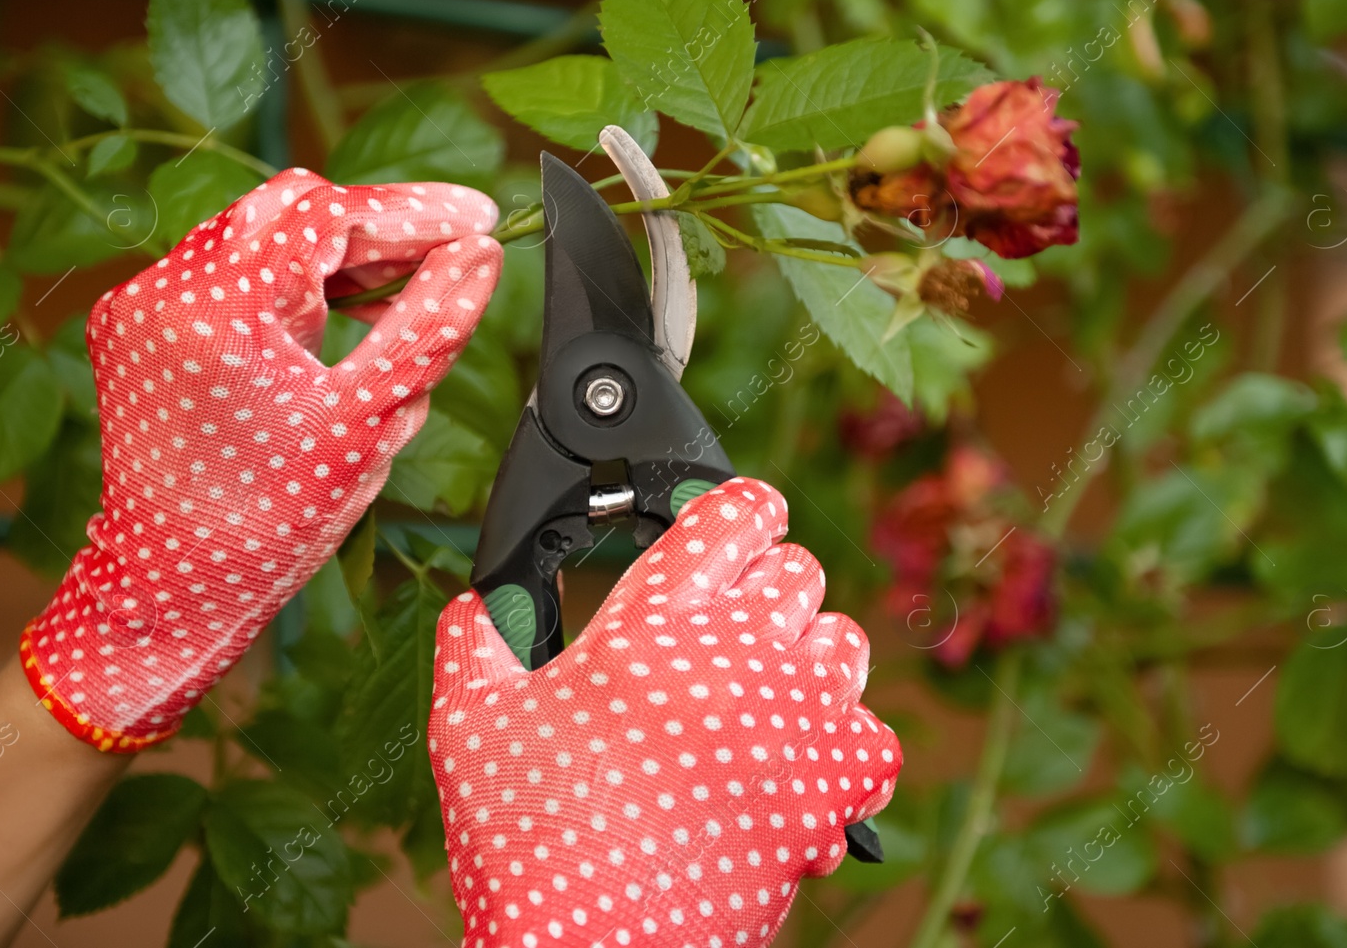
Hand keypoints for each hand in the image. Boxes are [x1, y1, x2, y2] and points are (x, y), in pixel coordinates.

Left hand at [22, 169, 500, 750]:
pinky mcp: (138, 322)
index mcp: (225, 310)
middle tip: (449, 252)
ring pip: (260, 230)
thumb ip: (429, 324)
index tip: (479, 218)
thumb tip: (480, 255)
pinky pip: (227, 267)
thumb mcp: (369, 419)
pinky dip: (288, 278)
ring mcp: (146, 302)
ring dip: (334, 251)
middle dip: (377, 225)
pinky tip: (339, 314)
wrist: (172, 584)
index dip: (415, 211)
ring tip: (402, 286)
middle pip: (293, 208)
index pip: (333, 215)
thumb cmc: (269, 519)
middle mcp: (171, 289)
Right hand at [428, 477, 900, 947]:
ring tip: (768, 689)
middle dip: (767, 585)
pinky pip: (874, 732)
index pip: (730, 513)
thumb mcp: (472, 728)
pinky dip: (846, 744)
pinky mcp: (834, 785)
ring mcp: (796, 717)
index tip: (732, 520)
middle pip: (796, 568)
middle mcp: (736, 652)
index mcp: (651, 622)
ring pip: (843, 638)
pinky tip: (803, 762)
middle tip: (731, 625)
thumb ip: (476, 646)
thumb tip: (476, 606)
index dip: (737, 506)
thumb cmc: (531, 840)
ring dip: (810, 653)